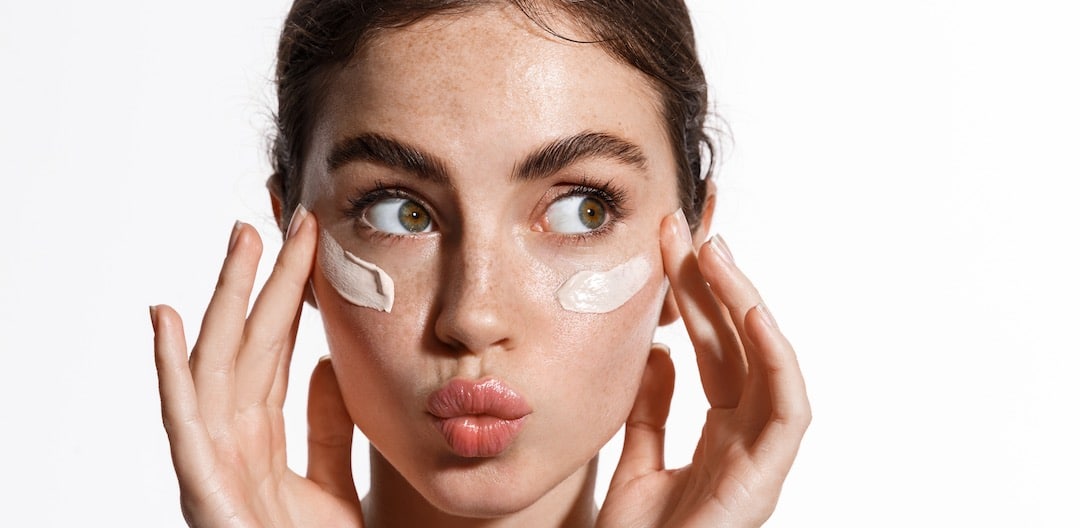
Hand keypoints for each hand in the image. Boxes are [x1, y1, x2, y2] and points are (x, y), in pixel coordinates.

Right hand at [152, 209, 362, 526]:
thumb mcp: (332, 481)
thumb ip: (326, 427)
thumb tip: (321, 368)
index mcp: (259, 433)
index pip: (273, 347)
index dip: (288, 294)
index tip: (308, 241)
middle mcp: (230, 436)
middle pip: (247, 342)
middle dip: (261, 279)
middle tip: (277, 216)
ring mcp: (211, 458)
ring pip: (217, 362)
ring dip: (225, 299)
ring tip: (240, 240)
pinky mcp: (202, 486)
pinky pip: (184, 420)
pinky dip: (171, 369)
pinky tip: (167, 319)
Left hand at [597, 211, 810, 527]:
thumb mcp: (635, 459)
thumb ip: (649, 409)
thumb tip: (656, 351)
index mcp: (719, 433)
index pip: (712, 348)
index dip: (695, 295)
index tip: (669, 242)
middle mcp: (745, 439)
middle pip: (737, 346)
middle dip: (714, 284)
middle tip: (685, 228)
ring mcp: (759, 458)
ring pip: (766, 363)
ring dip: (744, 304)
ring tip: (713, 251)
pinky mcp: (766, 480)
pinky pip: (787, 409)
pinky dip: (775, 357)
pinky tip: (750, 312)